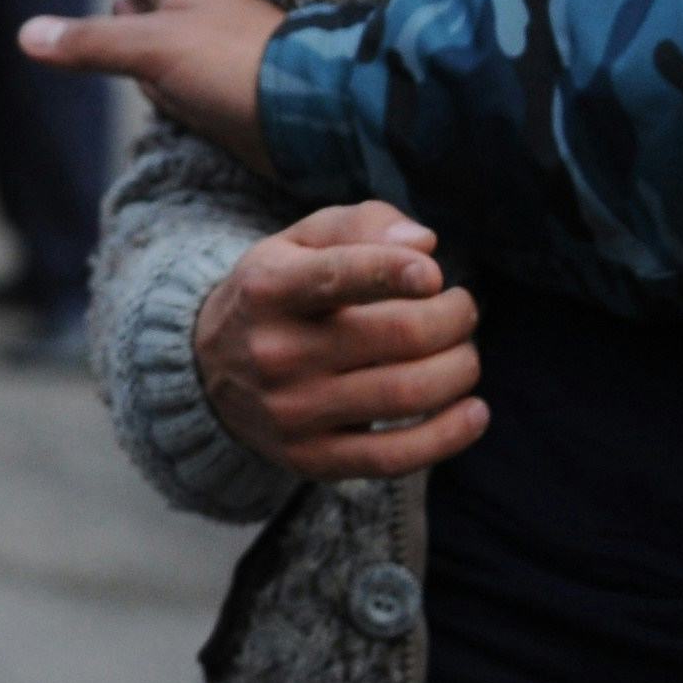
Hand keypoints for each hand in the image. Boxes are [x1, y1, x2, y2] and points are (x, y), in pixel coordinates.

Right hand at [18, 0, 285, 172]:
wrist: (308, 114)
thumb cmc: (234, 63)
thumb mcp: (152, 47)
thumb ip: (92, 43)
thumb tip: (28, 34)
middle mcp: (203, 15)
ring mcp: (215, 54)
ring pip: (171, 27)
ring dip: (146, 16)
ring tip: (126, 2)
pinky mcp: (222, 93)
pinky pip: (180, 72)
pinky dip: (159, 65)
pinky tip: (154, 75)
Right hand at [195, 203, 487, 477]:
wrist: (207, 371)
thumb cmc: (276, 292)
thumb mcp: (297, 241)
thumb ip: (360, 224)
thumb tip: (424, 244)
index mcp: (269, 287)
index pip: (338, 275)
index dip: (395, 272)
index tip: (435, 275)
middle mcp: (275, 351)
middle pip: (398, 335)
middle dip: (453, 319)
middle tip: (462, 309)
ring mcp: (291, 411)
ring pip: (407, 394)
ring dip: (459, 369)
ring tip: (463, 353)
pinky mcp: (310, 458)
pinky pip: (394, 457)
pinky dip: (448, 436)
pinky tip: (475, 411)